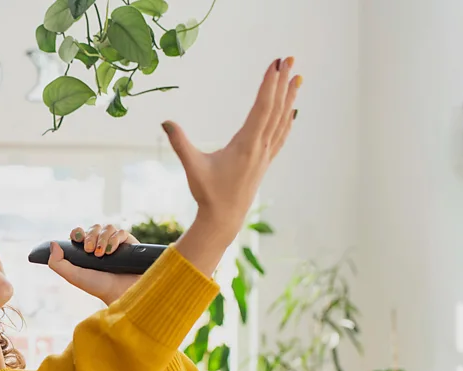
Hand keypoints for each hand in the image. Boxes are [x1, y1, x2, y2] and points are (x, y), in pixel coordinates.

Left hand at [47, 224, 140, 305]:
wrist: (121, 293)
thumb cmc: (98, 287)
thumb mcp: (73, 276)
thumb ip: (57, 263)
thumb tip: (53, 244)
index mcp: (86, 251)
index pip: (80, 233)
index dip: (77, 232)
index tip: (77, 238)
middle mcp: (101, 245)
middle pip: (94, 228)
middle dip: (90, 236)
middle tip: (89, 251)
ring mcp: (115, 244)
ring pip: (107, 227)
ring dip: (102, 238)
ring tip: (102, 254)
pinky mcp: (129, 244)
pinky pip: (122, 232)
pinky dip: (115, 239)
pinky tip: (111, 251)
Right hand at [163, 57, 301, 275]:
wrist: (225, 218)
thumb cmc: (208, 193)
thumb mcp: (192, 167)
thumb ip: (180, 143)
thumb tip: (165, 122)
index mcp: (246, 144)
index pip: (262, 108)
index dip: (269, 85)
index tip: (275, 65)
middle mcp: (261, 146)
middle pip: (276, 108)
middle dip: (283, 83)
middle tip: (290, 59)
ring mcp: (265, 154)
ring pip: (282, 120)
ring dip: (289, 97)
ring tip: (297, 78)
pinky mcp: (265, 160)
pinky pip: (281, 133)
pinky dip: (288, 118)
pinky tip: (292, 110)